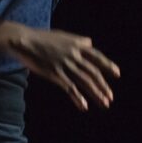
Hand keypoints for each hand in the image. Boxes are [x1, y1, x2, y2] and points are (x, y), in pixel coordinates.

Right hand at [6, 25, 120, 110]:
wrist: (24, 40)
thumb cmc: (42, 38)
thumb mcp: (63, 35)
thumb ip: (78, 40)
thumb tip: (90, 42)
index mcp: (77, 44)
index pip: (97, 56)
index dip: (108, 65)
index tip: (117, 74)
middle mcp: (73, 54)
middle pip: (93, 72)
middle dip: (103, 85)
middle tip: (110, 97)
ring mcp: (64, 64)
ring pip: (84, 81)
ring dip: (96, 93)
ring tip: (104, 103)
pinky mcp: (54, 73)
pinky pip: (69, 87)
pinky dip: (78, 98)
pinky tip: (84, 106)